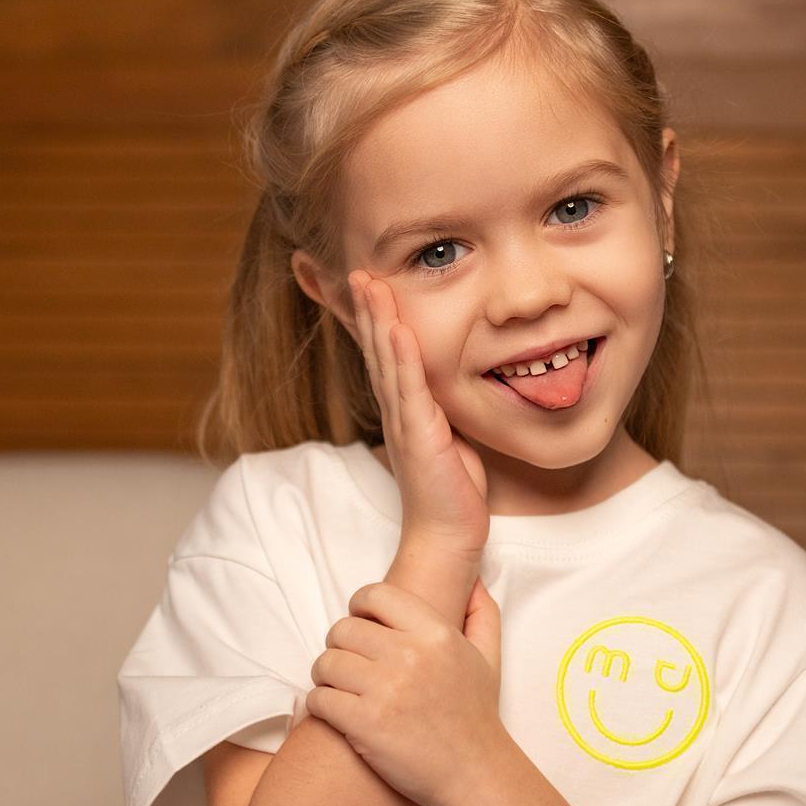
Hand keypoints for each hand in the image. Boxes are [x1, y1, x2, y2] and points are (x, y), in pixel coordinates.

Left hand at [305, 573, 505, 805]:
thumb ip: (482, 613)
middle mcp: (410, 655)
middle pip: (343, 629)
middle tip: (347, 663)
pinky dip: (319, 705)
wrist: (475, 775)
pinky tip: (334, 712)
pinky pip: (319, 698)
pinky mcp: (364, 724)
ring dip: (325, 675)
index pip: (376, 595)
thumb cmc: (477, 716)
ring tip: (338, 687)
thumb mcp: (489, 657)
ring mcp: (386, 690)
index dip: (360, 606)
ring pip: (326, 662)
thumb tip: (473, 581)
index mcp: (436, 633)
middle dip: (339, 645)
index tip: (360, 623)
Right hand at [348, 269, 489, 559]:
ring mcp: (404, 422)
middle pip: (376, 349)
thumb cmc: (451, 491)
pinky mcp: (419, 436)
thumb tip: (450, 388)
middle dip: (365, 307)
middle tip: (354, 269)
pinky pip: (409, 389)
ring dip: (376, 319)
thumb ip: (442, 411)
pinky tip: (395, 328)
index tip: (364, 283)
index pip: (384, 354)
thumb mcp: (449, 439)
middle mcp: (397, 410)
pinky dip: (401, 356)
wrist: (446, 536)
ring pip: (386, 361)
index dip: (373, 318)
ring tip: (368, 282)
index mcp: (404, 409)